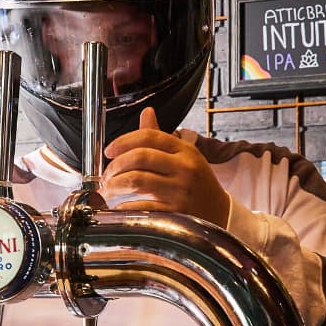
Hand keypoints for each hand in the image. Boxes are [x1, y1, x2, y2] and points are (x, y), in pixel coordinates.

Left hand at [102, 108, 230, 227]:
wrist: (219, 212)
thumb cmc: (197, 182)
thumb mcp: (184, 155)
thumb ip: (161, 137)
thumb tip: (146, 112)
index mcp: (184, 150)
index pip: (148, 136)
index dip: (123, 141)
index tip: (109, 151)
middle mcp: (184, 168)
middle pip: (140, 157)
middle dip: (115, 166)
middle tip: (106, 175)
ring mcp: (180, 191)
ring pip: (137, 180)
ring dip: (115, 185)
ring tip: (108, 189)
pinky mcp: (175, 212)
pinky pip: (142, 206)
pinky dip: (125, 206)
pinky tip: (119, 206)